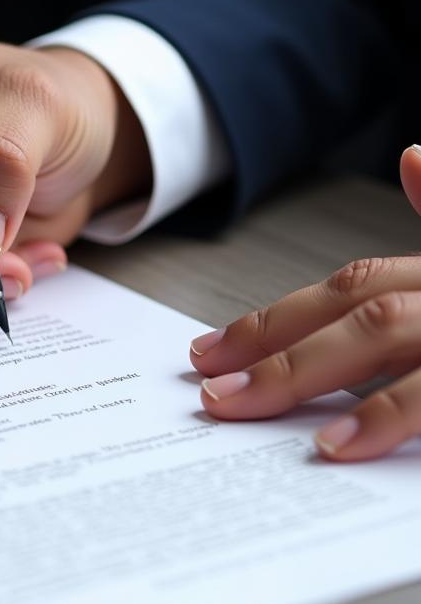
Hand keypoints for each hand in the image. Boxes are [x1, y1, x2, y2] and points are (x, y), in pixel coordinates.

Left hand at [191, 145, 420, 461]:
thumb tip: (414, 157)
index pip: (351, 287)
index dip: (274, 319)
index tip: (203, 352)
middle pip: (358, 310)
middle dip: (275, 347)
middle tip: (208, 391)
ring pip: (388, 335)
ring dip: (315, 373)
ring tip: (244, 410)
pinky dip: (389, 415)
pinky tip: (337, 446)